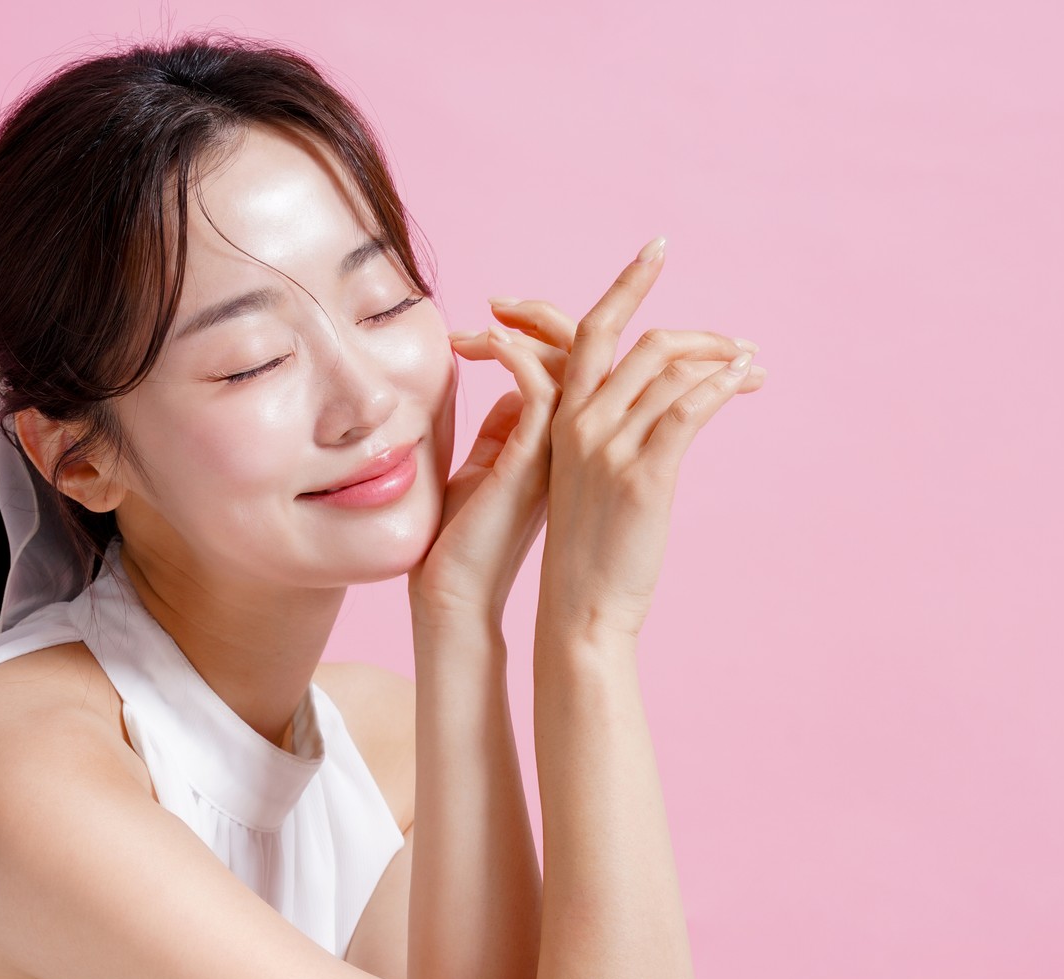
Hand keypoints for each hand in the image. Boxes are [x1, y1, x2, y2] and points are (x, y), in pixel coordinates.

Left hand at [407, 305, 579, 624]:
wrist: (460, 597)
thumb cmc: (468, 540)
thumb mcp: (491, 466)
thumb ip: (506, 425)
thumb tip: (510, 385)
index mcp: (570, 434)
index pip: (584, 358)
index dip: (549, 324)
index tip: (499, 309)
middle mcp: (580, 435)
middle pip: (604, 346)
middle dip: (604, 295)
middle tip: (508, 296)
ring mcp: (565, 448)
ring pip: (585, 357)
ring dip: (546, 318)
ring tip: (494, 305)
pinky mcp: (536, 464)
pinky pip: (541, 392)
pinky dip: (519, 358)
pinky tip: (490, 339)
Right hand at [526, 237, 764, 640]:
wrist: (578, 609)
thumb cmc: (582, 552)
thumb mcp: (576, 479)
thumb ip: (596, 434)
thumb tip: (641, 410)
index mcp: (558, 418)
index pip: (588, 331)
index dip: (625, 284)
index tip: (657, 250)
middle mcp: (579, 422)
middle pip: (634, 338)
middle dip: (686, 320)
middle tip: (734, 336)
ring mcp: (609, 446)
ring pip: (670, 370)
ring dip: (721, 359)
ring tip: (751, 367)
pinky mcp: (644, 474)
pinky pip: (689, 409)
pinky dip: (722, 386)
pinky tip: (744, 382)